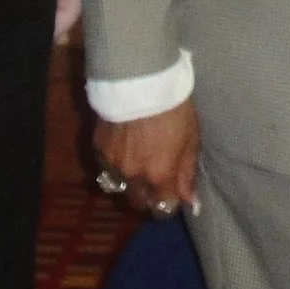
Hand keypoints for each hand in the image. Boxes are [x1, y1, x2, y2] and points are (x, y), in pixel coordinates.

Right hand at [94, 101, 200, 216]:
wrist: (141, 79)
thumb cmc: (174, 108)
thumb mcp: (191, 139)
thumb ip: (187, 174)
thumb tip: (190, 201)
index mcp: (159, 176)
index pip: (163, 209)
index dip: (169, 203)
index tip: (172, 192)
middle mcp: (133, 177)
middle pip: (138, 202)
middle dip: (148, 195)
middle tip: (155, 176)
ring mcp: (112, 164)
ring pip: (119, 187)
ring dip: (129, 182)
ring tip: (138, 163)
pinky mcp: (98, 149)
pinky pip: (106, 168)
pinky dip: (115, 165)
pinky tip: (123, 149)